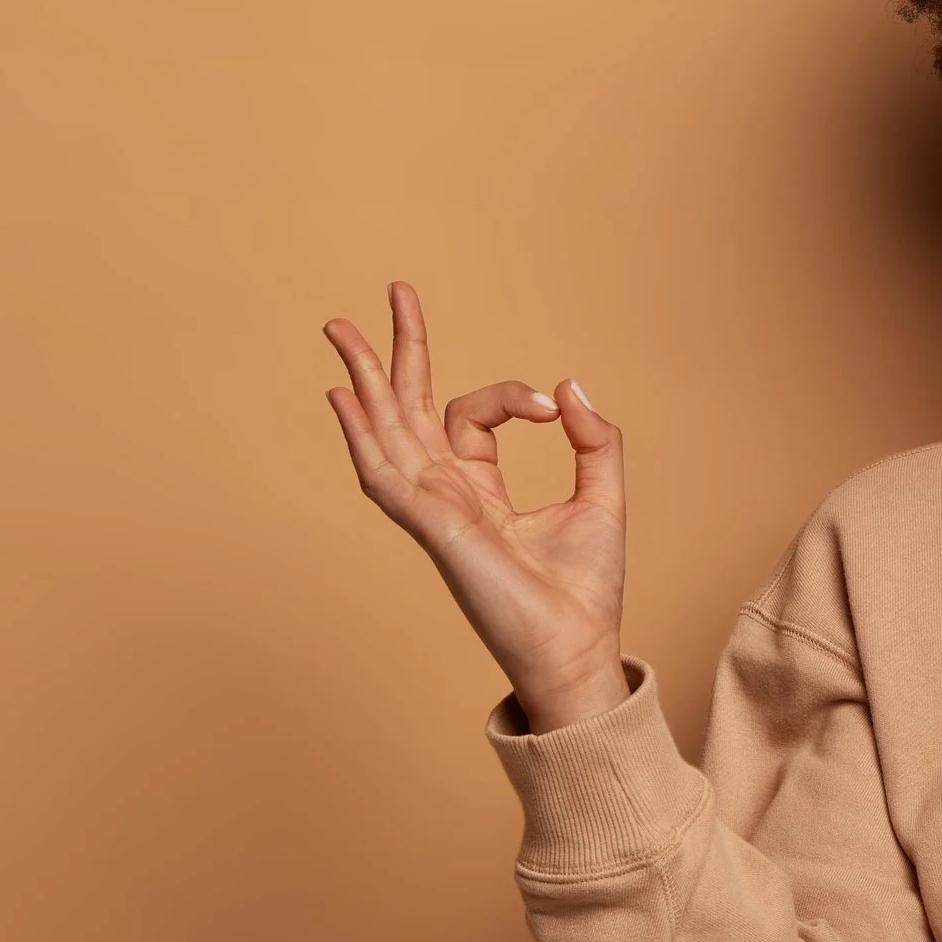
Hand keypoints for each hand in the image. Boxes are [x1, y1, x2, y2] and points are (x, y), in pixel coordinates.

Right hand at [322, 281, 631, 730]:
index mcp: (479, 487)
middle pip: (409, 409)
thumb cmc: (584, 590)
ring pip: (387, 431)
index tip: (549, 406)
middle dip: (398, 352)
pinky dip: (364, 436)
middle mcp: (447, 494)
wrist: (578, 648)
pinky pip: (387, 476)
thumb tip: (566, 386)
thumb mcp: (602, 496)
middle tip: (389, 294)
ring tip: (339, 327)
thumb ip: (593, 439)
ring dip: (364, 379)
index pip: (474, 413)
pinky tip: (344, 398)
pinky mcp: (435, 527)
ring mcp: (434, 509)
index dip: (509, 395)